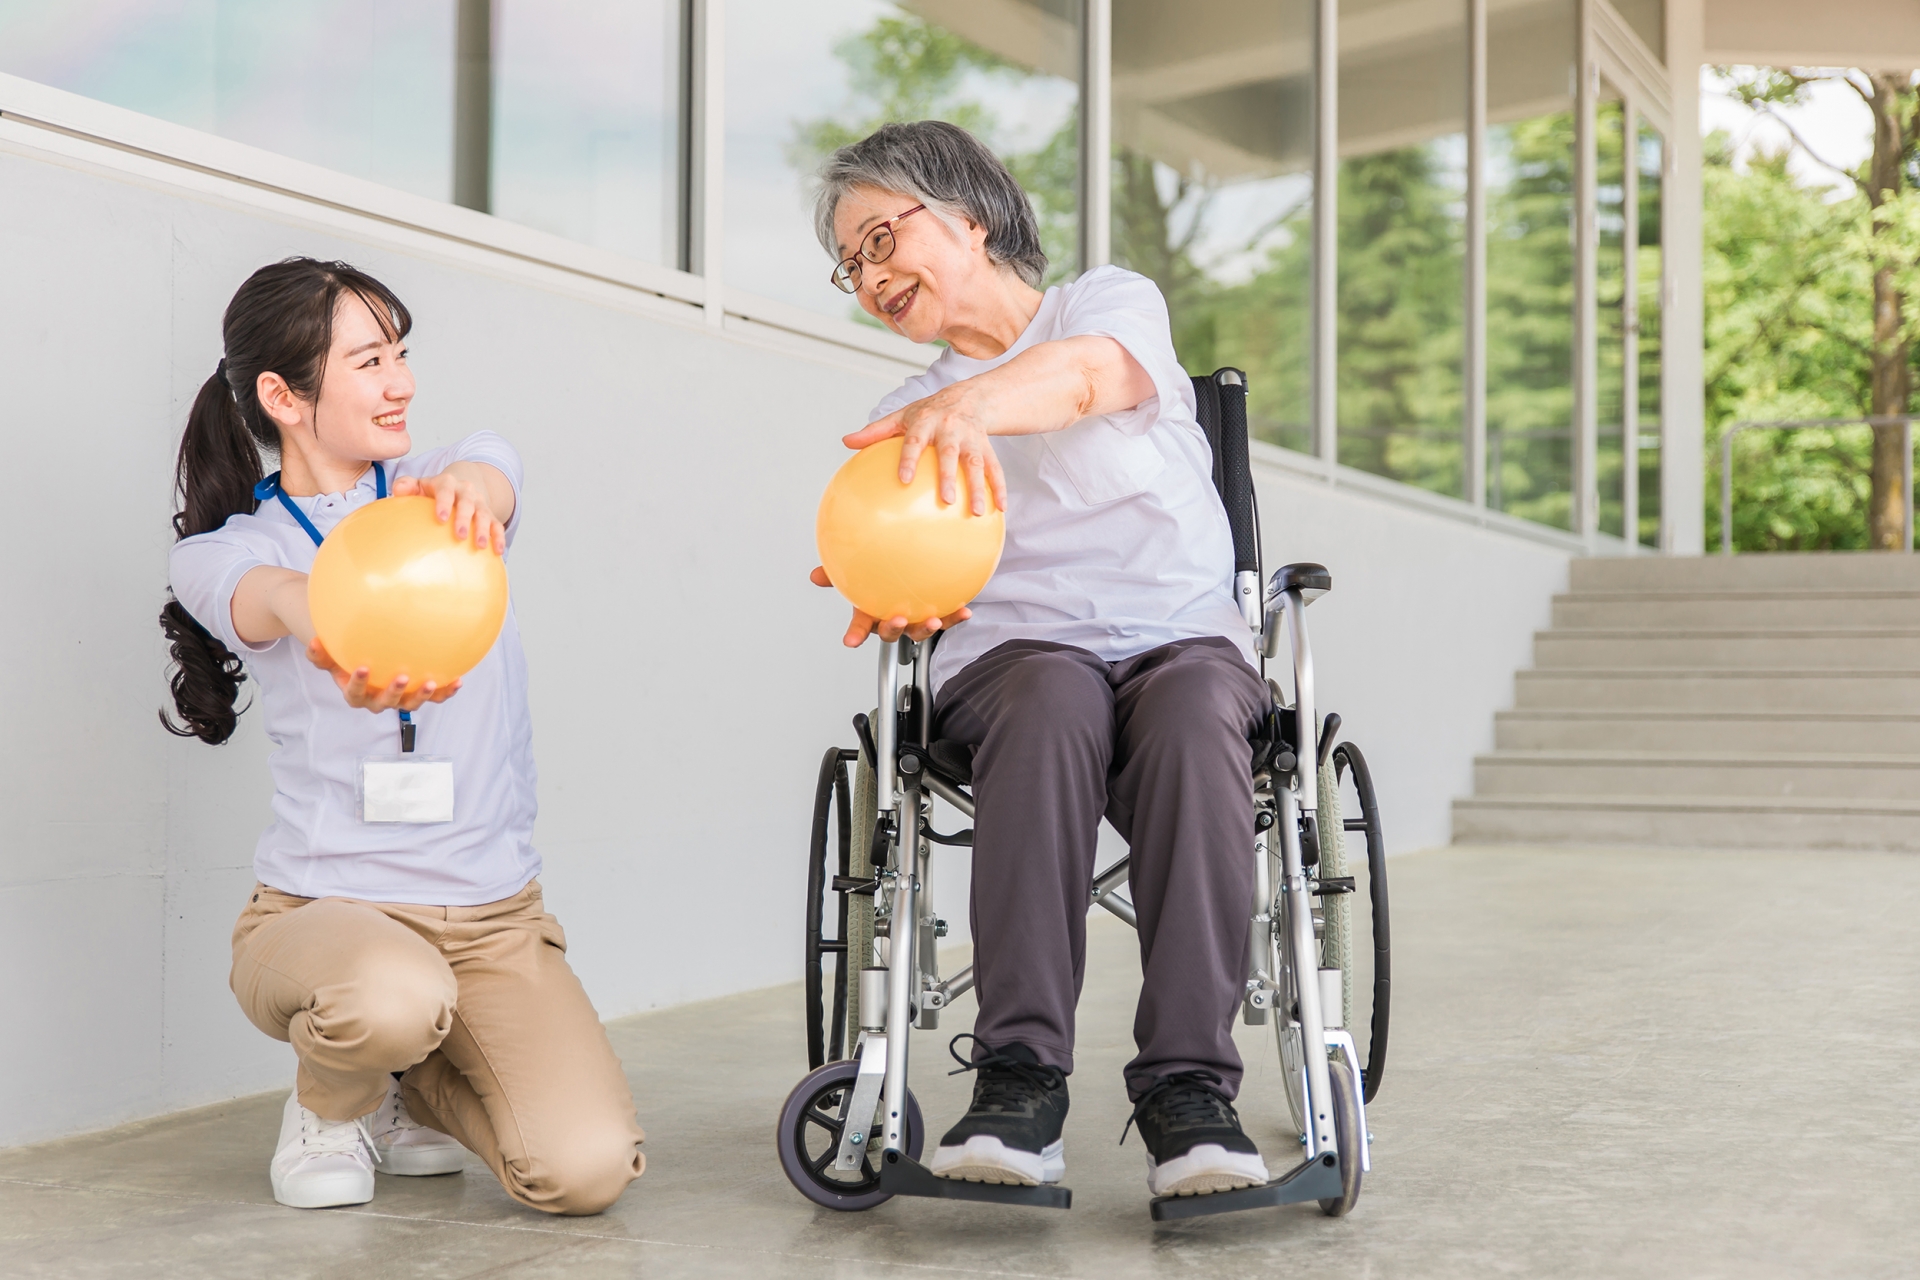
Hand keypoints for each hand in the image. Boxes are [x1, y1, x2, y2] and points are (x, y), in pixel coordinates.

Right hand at [306, 638, 462, 711]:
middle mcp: (377, 699)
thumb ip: (320, 651)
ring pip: (411, 704)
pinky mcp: (418, 694)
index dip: (358, 684)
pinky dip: (446, 691)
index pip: (354, 693)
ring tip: (432, 682)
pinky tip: (458, 680)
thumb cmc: (344, 655)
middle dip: (394, 692)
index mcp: (355, 692)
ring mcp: (399, 699)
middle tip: (402, 676)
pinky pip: (434, 696)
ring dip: (423, 695)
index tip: (362, 667)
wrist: (362, 658)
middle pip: (385, 703)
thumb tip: (314, 640)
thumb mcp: (330, 653)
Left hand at [392, 469, 505, 552]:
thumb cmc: (434, 492)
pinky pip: (497, 525)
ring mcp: (479, 503)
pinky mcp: (490, 515)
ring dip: (483, 530)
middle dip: (464, 519)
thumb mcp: (420, 485)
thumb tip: (397, 490)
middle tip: (459, 535)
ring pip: (484, 514)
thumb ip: (407, 486)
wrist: (460, 487)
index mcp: (447, 483)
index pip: (446, 490)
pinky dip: (498, 537)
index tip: (440, 518)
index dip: (444, 503)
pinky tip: (498, 551)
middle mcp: (466, 491)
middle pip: (467, 503)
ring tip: (480, 545)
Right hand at [810, 566, 970, 647]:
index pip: (859, 626)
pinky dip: (955, 617)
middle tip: (898, 620)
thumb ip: (839, 572)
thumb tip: (816, 575)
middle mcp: (892, 619)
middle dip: (894, 629)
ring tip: (934, 620)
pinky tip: (965, 611)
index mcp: (871, 612)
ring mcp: (914, 620)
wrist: (914, 572)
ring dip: (926, 628)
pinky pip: (946, 618)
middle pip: (890, 632)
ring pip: (918, 631)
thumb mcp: (859, 572)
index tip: (849, 641)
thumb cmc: (881, 578)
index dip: (855, 634)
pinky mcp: (937, 615)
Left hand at [842, 383, 1008, 515]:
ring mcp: (972, 439)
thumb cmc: (929, 412)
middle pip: (949, 453)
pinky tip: (1000, 509)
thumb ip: (875, 431)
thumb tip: (846, 442)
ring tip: (976, 512)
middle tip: (946, 500)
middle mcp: (950, 428)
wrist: (971, 397)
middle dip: (948, 476)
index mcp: (926, 420)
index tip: (903, 479)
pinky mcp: (988, 447)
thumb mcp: (902, 416)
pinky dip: (999, 488)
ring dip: (977, 488)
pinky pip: (996, 468)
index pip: (915, 440)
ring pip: (976, 463)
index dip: (909, 458)